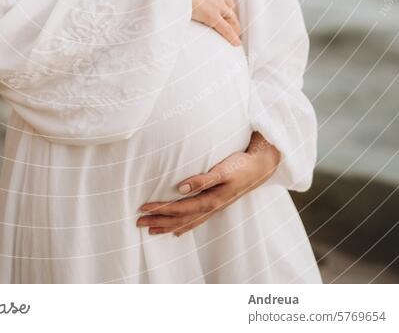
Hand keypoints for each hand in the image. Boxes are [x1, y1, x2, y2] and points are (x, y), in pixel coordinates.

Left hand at [136, 132, 280, 236]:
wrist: (260, 168)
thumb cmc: (240, 166)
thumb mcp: (222, 170)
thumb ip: (202, 179)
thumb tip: (181, 188)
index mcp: (210, 200)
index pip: (179, 208)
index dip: (160, 209)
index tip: (142, 209)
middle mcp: (210, 207)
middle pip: (180, 218)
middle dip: (159, 221)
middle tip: (138, 223)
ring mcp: (214, 208)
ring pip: (187, 222)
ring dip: (168, 226)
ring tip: (152, 230)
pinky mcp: (216, 204)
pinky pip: (197, 220)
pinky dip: (185, 227)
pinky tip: (178, 232)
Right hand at [184, 0, 241, 44]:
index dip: (223, 1)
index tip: (222, 6)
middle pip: (229, 5)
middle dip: (230, 14)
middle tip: (230, 22)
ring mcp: (217, 3)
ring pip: (231, 17)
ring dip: (234, 26)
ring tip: (236, 34)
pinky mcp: (212, 15)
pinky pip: (226, 28)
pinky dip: (232, 36)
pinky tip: (236, 43)